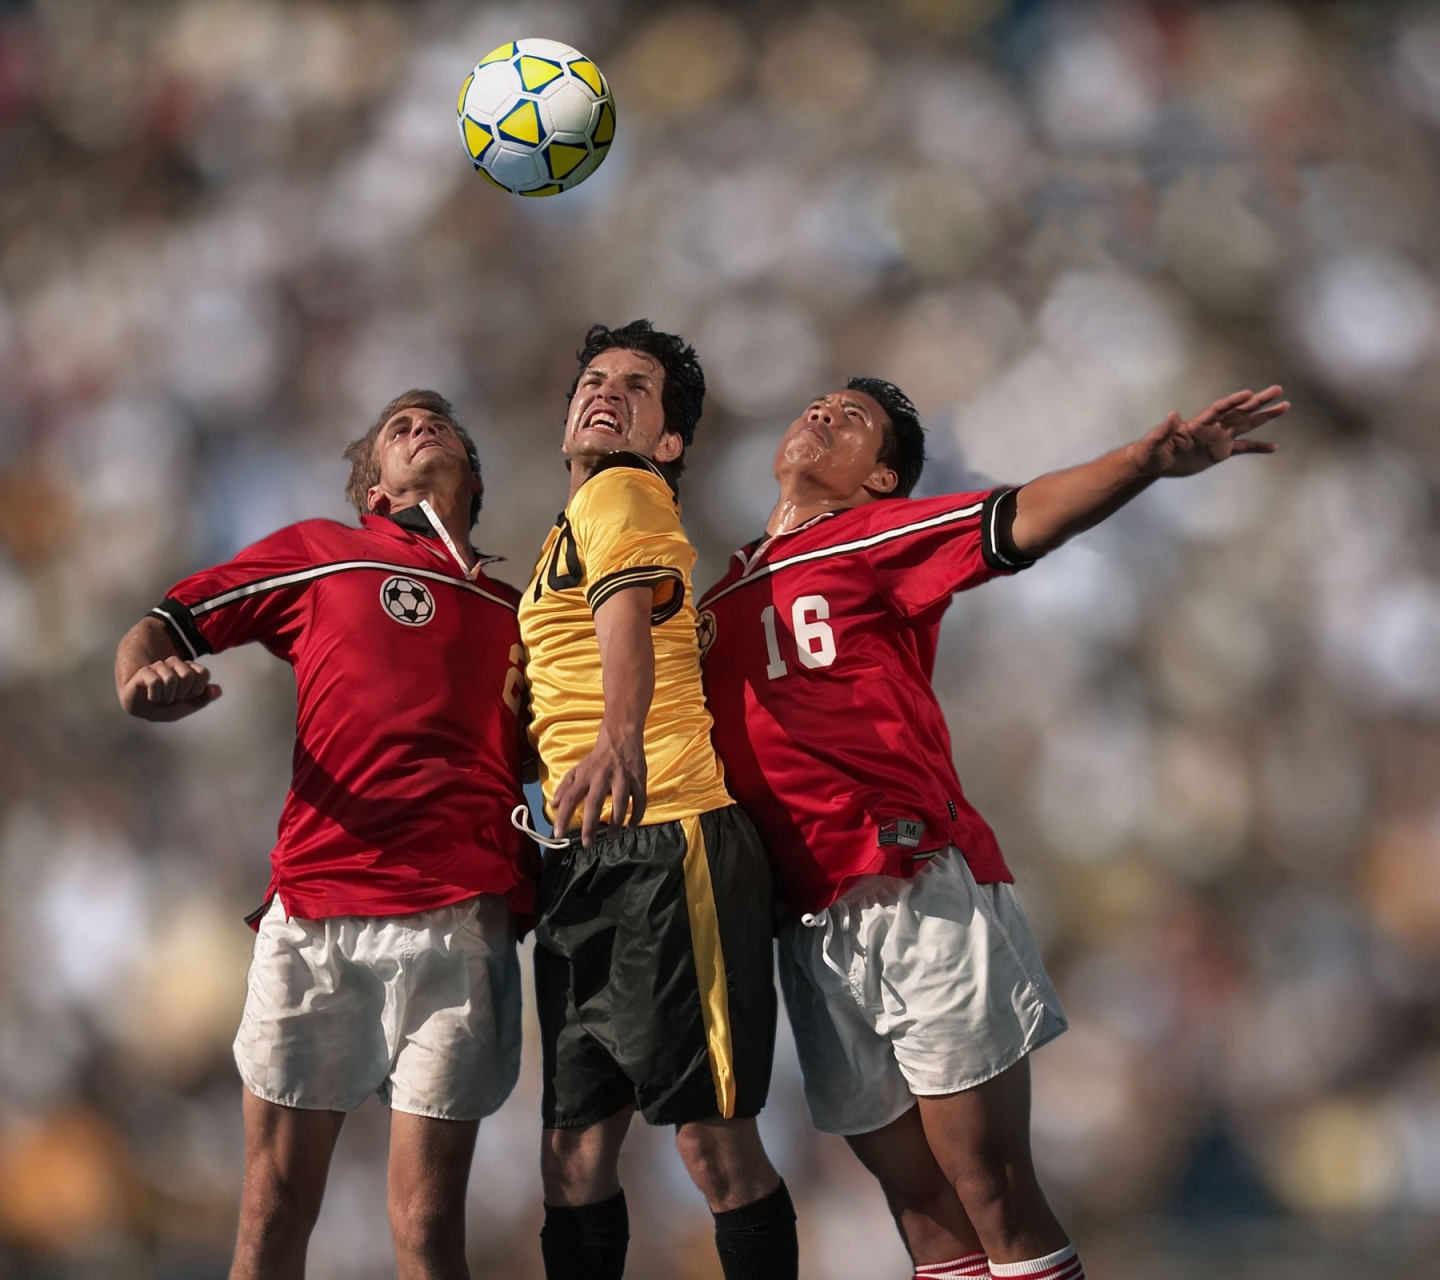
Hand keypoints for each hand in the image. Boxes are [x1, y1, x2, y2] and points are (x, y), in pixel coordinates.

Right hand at [119, 656, 221, 721]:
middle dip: (181, 694)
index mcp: (188, 670)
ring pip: (171, 678)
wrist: (141, 710)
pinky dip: (155, 695)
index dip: (198, 689)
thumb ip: (203, 698)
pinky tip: (152, 697)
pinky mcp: (144, 672)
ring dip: (167, 696)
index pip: (203, 673)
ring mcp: (159, 666)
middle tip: (172, 699)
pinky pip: (155, 682)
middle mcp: (175, 664)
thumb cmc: (165, 707)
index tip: (188, 696)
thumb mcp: (187, 707)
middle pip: (188, 675)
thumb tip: (217, 690)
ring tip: (162, 699)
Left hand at [550, 723, 646, 846]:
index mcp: (585, 776)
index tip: (558, 834)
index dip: (563, 816)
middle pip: (594, 803)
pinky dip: (637, 816)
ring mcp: (622, 779)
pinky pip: (640, 801)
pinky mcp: (638, 780)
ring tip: (611, 838)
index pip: (571, 798)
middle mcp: (602, 778)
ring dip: (616, 823)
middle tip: (587, 844)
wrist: (620, 737)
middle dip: (590, 825)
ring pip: (620, 803)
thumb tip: (553, 805)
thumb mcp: (578, 770)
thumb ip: (565, 787)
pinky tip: (631, 827)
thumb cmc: (597, 758)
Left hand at [1134, 386, 1289, 477]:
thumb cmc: (1152, 451)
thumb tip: (1172, 414)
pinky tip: (1273, 447)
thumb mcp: (1154, 442)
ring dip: (1264, 416)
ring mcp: (1218, 439)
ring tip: (1284, 406)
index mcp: (1198, 424)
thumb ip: (1164, 430)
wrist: (1154, 463)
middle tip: (1278, 390)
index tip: (1249, 394)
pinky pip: (1243, 448)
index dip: (1233, 402)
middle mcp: (1212, 428)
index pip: (1219, 409)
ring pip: (1246, 425)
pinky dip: (1257, 447)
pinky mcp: (1220, 452)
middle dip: (1258, 401)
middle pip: (1239, 411)